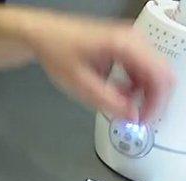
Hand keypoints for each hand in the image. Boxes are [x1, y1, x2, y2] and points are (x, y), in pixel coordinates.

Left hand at [21, 12, 174, 122]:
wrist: (44, 35)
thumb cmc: (57, 51)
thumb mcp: (79, 83)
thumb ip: (107, 101)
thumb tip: (130, 116)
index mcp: (126, 44)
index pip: (159, 76)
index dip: (155, 103)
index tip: (143, 120)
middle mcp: (133, 40)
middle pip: (160, 74)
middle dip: (150, 100)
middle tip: (135, 118)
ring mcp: (131, 42)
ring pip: (151, 73)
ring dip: (141, 94)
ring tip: (120, 106)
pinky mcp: (125, 47)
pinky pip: (140, 70)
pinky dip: (133, 86)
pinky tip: (117, 94)